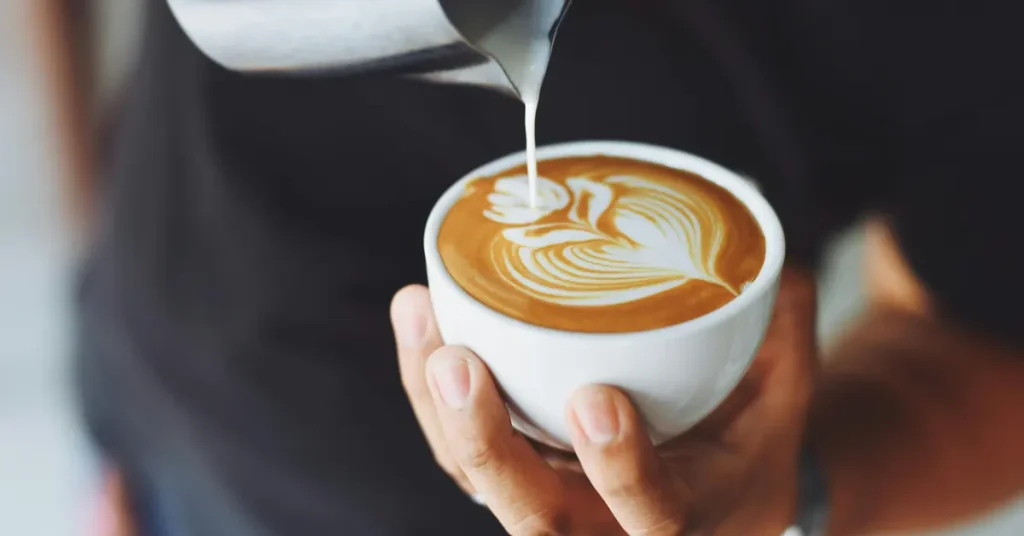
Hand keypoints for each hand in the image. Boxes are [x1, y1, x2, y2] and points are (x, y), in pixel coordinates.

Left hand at [391, 268, 816, 534]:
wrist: (711, 496)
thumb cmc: (747, 443)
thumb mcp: (784, 394)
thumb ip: (781, 328)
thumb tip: (770, 254)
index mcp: (684, 519)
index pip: (653, 513)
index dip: (622, 470)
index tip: (597, 399)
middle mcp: (604, 528)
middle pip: (533, 517)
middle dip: (485, 443)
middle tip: (458, 360)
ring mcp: (549, 505)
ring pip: (475, 478)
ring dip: (435, 404)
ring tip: (419, 312)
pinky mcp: (513, 475)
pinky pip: (458, 448)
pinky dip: (428, 389)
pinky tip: (420, 317)